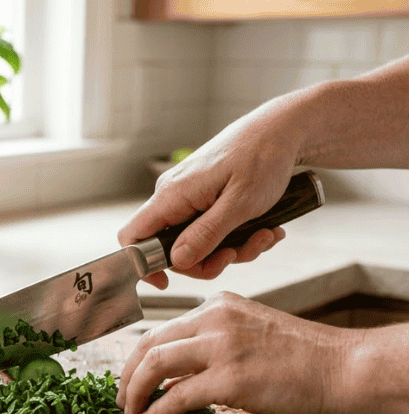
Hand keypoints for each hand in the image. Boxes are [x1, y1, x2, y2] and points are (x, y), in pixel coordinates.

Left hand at [115, 292, 357, 413]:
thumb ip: (212, 348)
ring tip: (130, 411)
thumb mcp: (250, 336)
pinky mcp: (232, 377)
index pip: (162, 329)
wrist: (348, 368)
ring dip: (134, 391)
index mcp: (218, 305)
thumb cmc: (306, 360)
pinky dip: (158, 409)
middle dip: (127, 374)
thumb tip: (175, 378)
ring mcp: (222, 346)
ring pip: (155, 364)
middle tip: (121, 398)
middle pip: (150, 344)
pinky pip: (177, 394)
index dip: (137, 358)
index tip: (129, 379)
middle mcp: (215, 318)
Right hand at [118, 108, 301, 288]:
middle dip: (209, 260)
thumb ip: (206, 235)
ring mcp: (188, 197)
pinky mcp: (204, 198)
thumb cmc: (262, 158)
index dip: (142, 264)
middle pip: (171, 248)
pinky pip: (210, 230)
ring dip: (233, 249)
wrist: (281, 131)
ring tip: (264, 235)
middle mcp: (173, 196)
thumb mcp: (240, 204)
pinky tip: (263, 228)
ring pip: (196, 242)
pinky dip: (237, 236)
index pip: (132, 236)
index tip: (166, 282)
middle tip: (239, 253)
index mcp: (172, 195)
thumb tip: (177, 262)